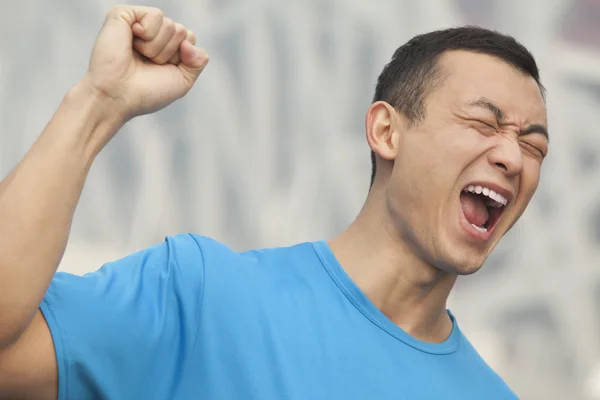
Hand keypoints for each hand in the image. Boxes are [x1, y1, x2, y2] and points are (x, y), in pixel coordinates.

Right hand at [83, 6, 208, 125]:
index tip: (162, 70)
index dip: (181, 58)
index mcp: (165, 46)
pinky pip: (155, 15)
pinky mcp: (123, 14)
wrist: (119, 96)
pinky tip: (132, 42)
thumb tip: (189, 42)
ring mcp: (138, 23)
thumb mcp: (183, 81)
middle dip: (169, 53)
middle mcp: (153, 33)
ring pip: (171, 25)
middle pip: (182, 31)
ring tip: (138, 55)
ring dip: (157, 48)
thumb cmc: (146, 92)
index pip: (190, 39)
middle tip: (148, 63)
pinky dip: (148, 34)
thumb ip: (198, 61)